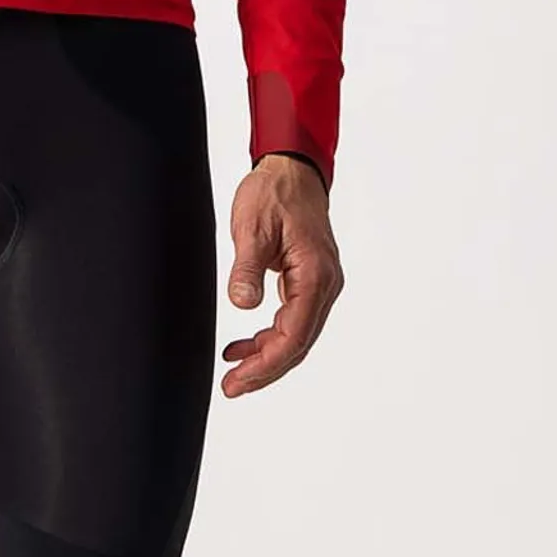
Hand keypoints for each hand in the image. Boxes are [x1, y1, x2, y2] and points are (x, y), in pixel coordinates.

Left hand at [219, 154, 343, 395]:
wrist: (291, 169)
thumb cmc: (274, 192)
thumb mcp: (251, 227)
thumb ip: (247, 267)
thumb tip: (242, 305)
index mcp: (315, 275)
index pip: (294, 335)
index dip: (266, 364)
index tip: (238, 380)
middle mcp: (325, 285)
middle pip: (299, 343)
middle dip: (265, 370)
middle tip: (232, 387)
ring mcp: (320, 284)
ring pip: (297, 335)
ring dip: (266, 355)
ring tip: (233, 371)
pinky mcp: (309, 281)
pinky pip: (293, 319)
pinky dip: (270, 336)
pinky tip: (244, 344)